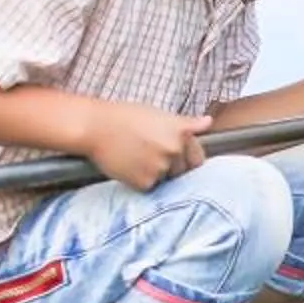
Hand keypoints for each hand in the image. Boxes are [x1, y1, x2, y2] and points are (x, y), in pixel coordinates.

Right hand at [79, 103, 212, 190]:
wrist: (94, 127)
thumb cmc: (124, 117)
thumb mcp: (159, 115)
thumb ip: (186, 123)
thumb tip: (208, 122)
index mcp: (182, 133)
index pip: (198, 158)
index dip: (187, 160)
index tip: (176, 159)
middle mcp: (175, 150)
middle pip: (183, 171)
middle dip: (172, 168)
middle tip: (149, 157)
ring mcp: (161, 167)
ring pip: (167, 180)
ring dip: (157, 175)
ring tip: (137, 159)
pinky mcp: (145, 182)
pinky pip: (150, 187)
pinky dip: (141, 182)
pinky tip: (128, 167)